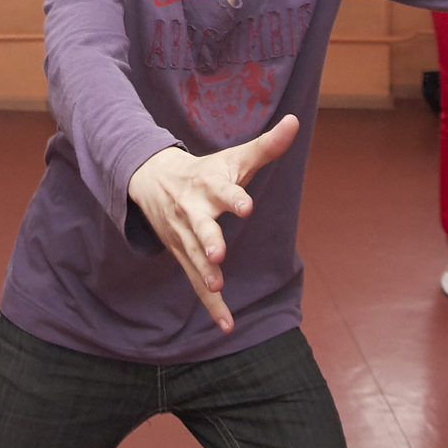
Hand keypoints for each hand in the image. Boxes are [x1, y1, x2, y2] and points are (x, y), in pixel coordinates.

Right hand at [126, 114, 299, 332]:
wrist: (151, 179)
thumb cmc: (205, 170)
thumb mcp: (234, 158)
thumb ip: (267, 145)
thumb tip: (296, 121)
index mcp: (209, 185)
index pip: (223, 191)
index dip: (234, 198)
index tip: (247, 205)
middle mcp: (194, 210)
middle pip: (201, 226)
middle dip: (209, 239)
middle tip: (219, 252)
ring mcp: (186, 235)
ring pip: (195, 256)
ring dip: (204, 271)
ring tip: (217, 286)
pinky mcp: (184, 255)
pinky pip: (197, 282)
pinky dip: (212, 306)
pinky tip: (227, 326)